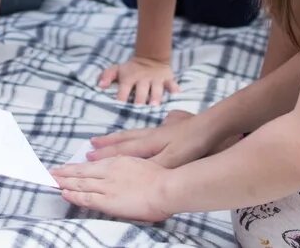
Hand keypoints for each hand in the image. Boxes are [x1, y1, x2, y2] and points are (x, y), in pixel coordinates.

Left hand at [53, 156, 172, 221]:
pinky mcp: (108, 200)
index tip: (65, 167)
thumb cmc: (161, 178)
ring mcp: (107, 186)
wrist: (166, 187)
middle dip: (64, 172)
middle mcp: (108, 171)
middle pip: (80, 172)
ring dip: (63, 182)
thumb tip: (124, 172)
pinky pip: (86, 198)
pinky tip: (64, 193)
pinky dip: (73, 195)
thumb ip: (129, 167)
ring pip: (80, 183)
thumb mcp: (142, 165)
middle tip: (49, 172)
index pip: (90, 165)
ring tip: (50, 181)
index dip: (76, 167)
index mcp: (117, 162)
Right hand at [88, 109, 217, 169]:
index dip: (105, 154)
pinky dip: (137, 133)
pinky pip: (146, 131)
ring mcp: (161, 130)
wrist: (211, 126)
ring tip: (108, 137)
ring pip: (133, 133)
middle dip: (107, 143)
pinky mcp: (171, 129)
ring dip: (118, 137)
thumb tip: (132, 172)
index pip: (122, 150)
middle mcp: (151, 135)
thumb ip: (151, 166)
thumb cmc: (192, 145)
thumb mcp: (171, 160)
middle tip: (91, 143)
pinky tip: (144, 132)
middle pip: (124, 139)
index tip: (89, 157)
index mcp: (149, 143)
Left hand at [98, 55, 178, 105]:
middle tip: (138, 112)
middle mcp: (142, 79)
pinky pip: (172, 84)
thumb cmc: (130, 69)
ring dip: (155, 97)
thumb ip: (106, 76)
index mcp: (129, 78)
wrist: (150, 57)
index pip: (123, 90)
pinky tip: (177, 95)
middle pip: (140, 92)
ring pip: (156, 89)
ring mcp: (156, 79)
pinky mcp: (168, 78)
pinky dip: (174, 89)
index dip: (121, 99)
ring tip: (154, 106)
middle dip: (139, 101)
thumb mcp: (116, 69)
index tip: (118, 109)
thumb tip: (100, 85)